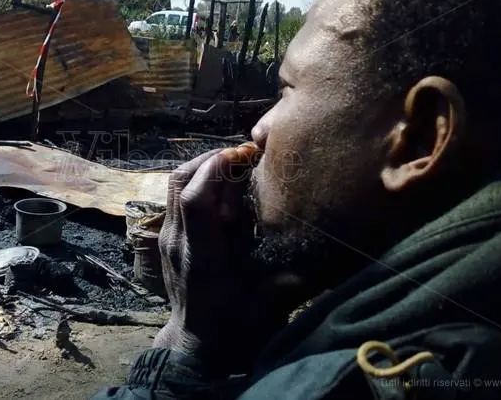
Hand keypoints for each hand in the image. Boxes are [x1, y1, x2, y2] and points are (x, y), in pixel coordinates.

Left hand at [153, 146, 297, 374]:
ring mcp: (169, 237)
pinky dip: (199, 181)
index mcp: (200, 256)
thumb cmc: (233, 328)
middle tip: (244, 155)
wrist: (196, 347)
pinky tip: (225, 187)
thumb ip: (294, 277)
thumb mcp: (268, 306)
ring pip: (175, 184)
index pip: (195, 200)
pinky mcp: (169, 237)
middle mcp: (179, 241)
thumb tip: (331, 252)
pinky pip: (178, 195)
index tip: (243, 154)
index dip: (216, 169)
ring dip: (204, 167)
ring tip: (236, 165)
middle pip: (180, 181)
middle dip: (212, 159)